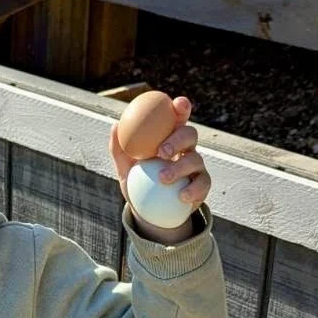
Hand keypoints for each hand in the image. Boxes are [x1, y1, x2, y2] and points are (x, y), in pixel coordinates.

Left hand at [109, 95, 211, 240]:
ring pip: (196, 159)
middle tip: (162, 151)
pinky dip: (193, 190)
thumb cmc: (137, 183)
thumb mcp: (125, 167)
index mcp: (169, 136)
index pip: (178, 117)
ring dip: (180, 167)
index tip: (177, 105)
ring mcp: (196, 166)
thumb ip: (119, 148)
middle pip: (190, 134)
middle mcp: (186, 148)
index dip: (182, 107)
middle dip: (178, 138)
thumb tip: (115, 125)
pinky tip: (181, 196)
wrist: (149, 212)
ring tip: (163, 178)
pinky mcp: (202, 185)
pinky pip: (202, 184)